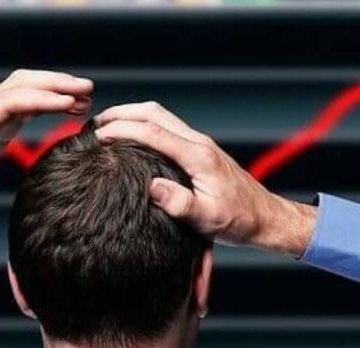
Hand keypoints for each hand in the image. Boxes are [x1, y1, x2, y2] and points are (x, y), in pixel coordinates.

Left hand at [0, 69, 92, 220]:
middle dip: (54, 83)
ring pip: (26, 89)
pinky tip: (72, 107)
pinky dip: (52, 101)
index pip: (10, 101)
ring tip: (86, 96)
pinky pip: (29, 103)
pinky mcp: (3, 123)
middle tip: (86, 88)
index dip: (40, 99)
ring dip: (55, 87)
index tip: (69, 103)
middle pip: (20, 85)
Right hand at [94, 102, 315, 255]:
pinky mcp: (201, 151)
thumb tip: (152, 187)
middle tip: (94, 123)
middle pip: (155, 113)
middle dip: (122, 113)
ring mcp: (201, 145)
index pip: (154, 131)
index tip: (98, 136)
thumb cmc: (238, 221)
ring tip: (106, 125)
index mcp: (199, 157)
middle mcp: (200, 144)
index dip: (122, 129)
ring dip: (133, 115)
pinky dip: (145, 124)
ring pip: (162, 116)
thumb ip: (180, 204)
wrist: (265, 218)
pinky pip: (168, 127)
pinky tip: (134, 138)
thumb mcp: (208, 220)